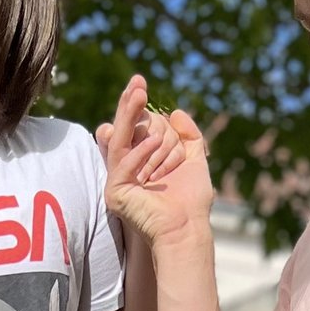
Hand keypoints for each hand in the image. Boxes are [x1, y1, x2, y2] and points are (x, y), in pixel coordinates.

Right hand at [96, 74, 213, 254]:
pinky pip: (124, 163)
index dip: (152, 118)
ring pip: (120, 140)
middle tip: (137, 81)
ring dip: (130, 114)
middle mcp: (127, 169)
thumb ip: (189, 136)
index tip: (163, 112)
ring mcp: (118, 181)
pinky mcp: (115, 193)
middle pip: (125, 130)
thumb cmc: (191, 201)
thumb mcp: (195, 159)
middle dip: (130, 105)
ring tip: (138, 92)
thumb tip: (175, 112)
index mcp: (143, 161)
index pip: (141, 129)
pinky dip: (141, 152)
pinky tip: (153, 142)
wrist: (187, 229)